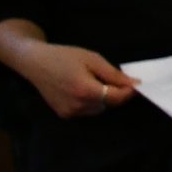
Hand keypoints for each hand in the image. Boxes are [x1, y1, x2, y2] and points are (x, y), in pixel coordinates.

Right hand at [12, 40, 137, 118]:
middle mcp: (77, 106)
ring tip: (93, 81)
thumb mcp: (93, 60)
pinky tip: (83, 88)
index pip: (116, 98)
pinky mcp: (64, 115)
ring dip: (103, 98)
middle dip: (115, 93)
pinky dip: (91, 102)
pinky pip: (86, 111)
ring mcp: (69, 113)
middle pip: (108, 104)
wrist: (35, 63)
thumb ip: (114, 75)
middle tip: (112, 78)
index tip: (136, 84)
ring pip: (98, 108)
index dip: (128, 92)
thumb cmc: (65, 56)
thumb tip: (134, 84)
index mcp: (85, 91)